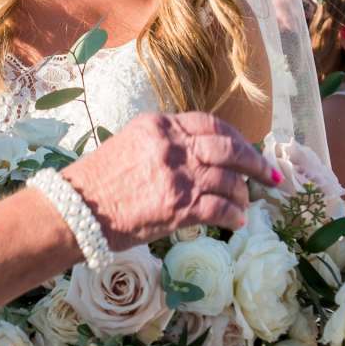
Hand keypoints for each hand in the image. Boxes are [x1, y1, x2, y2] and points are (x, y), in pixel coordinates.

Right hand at [59, 112, 276, 246]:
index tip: (248, 148)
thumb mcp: (130, 145)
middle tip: (269, 174)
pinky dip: (234, 215)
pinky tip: (237, 221)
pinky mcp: (179, 206)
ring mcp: (178, 175)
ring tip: (246, 203)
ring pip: (229, 179)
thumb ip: (164, 145)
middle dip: (254, 161)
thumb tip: (196, 157)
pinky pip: (220, 207)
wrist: (75, 209)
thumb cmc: (97, 182)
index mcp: (160, 126)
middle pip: (228, 147)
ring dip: (243, 193)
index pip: (210, 124)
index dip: (236, 136)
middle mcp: (172, 145)